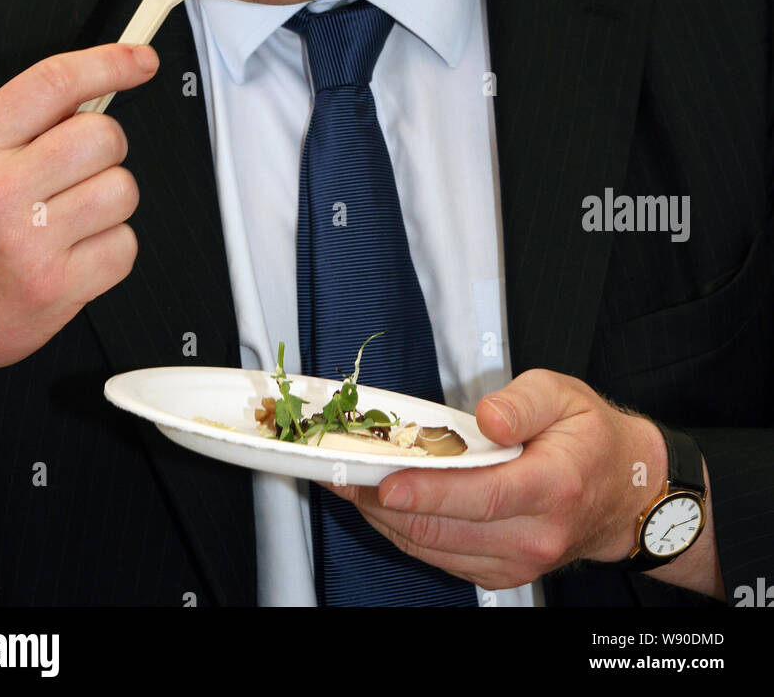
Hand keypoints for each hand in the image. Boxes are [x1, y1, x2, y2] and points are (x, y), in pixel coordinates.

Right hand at [0, 43, 158, 409]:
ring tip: (70, 217)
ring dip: (109, 200)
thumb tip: (97, 91)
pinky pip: (125, 246)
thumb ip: (22, 124)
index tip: (140, 60)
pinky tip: (74, 253)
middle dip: (105, 148)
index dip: (109, 63)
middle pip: (103, 136)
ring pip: (123, 190)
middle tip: (80, 169)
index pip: (54, 83)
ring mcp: (29, 243)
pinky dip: (111, 249)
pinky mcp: (57, 288)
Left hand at [322, 368, 666, 591]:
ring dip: (386, 518)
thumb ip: (523, 402)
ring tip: (351, 485)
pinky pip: (441, 558)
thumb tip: (487, 419)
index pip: (482, 496)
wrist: (624, 492)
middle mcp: (535, 534)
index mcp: (553, 485)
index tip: (385, 482)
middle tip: (343, 472)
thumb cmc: (590, 438)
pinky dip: (406, 532)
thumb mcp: (564, 395)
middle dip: (384, 502)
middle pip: (446, 527)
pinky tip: (384, 506)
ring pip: (435, 548)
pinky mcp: (502, 573)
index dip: (428, 491)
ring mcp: (518, 560)